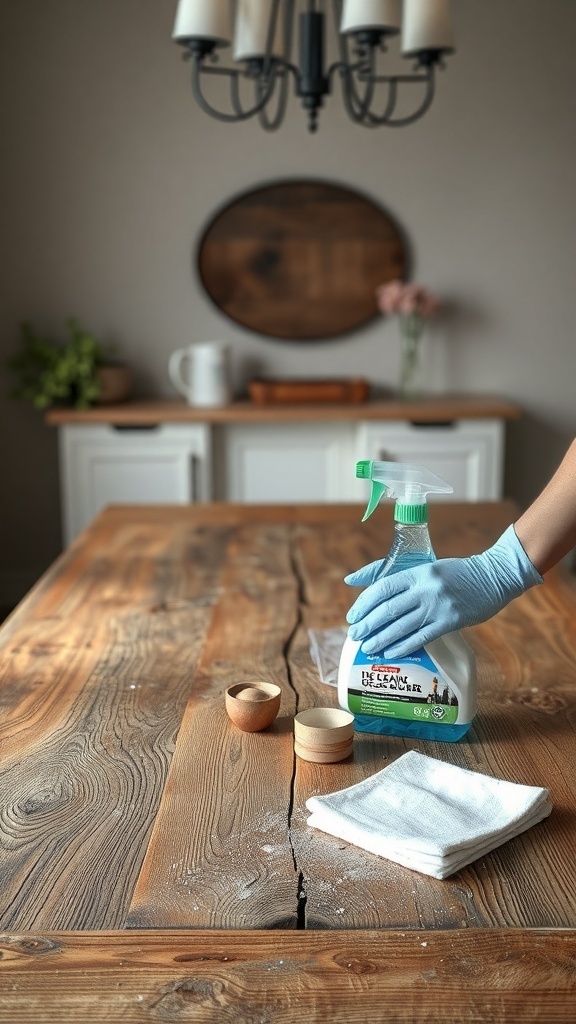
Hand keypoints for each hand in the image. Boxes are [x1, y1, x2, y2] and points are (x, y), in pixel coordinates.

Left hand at [344, 525, 542, 658]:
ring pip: (402, 626)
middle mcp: (425, 588)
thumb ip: (394, 574)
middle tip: (355, 635)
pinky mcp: (450, 622)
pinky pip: (422, 637)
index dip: (364, 604)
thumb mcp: (426, 567)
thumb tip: (352, 579)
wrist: (493, 576)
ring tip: (368, 648)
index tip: (353, 616)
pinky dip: (404, 647)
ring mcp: (438, 606)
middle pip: (388, 609)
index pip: (383, 588)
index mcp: (417, 572)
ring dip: (382, 639)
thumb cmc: (455, 573)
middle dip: (368, 624)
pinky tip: (391, 653)